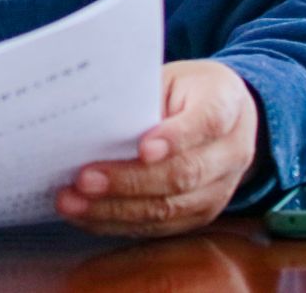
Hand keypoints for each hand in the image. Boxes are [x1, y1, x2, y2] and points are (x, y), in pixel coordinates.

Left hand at [55, 59, 259, 237]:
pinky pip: (160, 227)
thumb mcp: (171, 78)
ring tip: (73, 201)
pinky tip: (85, 215)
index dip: (176, 137)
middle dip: (129, 180)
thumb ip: (143, 98)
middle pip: (184, 173)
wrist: (228, 116)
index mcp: (227, 104)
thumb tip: (92, 126)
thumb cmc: (186, 90)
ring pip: (170, 208)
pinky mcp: (201, 215)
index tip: (143, 148)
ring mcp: (220, 189)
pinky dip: (118, 223)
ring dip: (115, 209)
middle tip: (84, 179)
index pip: (207, 121)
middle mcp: (232, 151)